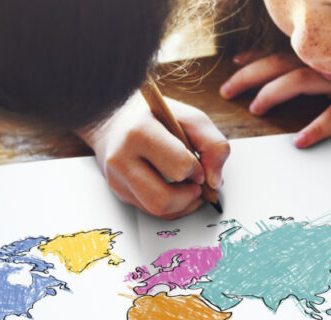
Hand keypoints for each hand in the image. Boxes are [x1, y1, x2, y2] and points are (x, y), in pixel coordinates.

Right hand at [78, 91, 228, 219]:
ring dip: (182, 204)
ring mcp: (117, 179)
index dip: (196, 170)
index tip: (198, 163)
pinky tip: (176, 190)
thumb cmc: (155, 117)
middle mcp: (121, 158)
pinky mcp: (119, 192)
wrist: (116, 119)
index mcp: (139, 132)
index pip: (178, 167)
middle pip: (162, 199)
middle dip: (188, 196)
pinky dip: (172, 206)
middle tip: (196, 182)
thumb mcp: (189, 117)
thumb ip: (212, 144)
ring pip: (156, 211)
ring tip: (188, 187)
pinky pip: (151, 212)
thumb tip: (214, 181)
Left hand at [220, 51, 330, 147]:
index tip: (234, 64)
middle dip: (249, 76)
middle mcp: (327, 64)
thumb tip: (298, 71)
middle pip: (278, 65)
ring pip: (298, 82)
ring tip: (256, 108)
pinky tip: (301, 140)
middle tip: (226, 90)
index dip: (254, 58)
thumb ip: (325, 66)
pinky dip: (317, 127)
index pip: (279, 53)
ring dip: (274, 93)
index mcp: (323, 57)